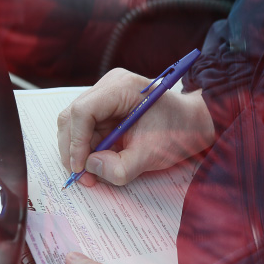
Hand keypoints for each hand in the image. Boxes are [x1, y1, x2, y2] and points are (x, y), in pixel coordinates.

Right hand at [57, 68, 213, 185]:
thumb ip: (121, 167)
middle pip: (72, 117)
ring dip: (78, 151)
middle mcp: (108, 86)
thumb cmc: (177, 132)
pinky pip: (85, 129)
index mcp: (122, 88)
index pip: (83, 111)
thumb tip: (91, 167)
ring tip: (92, 173)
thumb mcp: (152, 155)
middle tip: (83, 177)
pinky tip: (99, 162)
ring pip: (74, 125)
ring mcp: (104, 96)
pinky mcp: (104, 109)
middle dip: (73, 149)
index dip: (76, 142)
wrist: (192, 123)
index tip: (81, 167)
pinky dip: (87, 149)